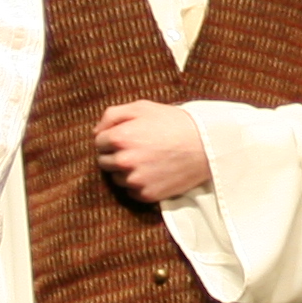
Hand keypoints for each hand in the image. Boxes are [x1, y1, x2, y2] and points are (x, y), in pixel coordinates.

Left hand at [94, 102, 212, 204]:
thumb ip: (113, 115)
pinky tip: (153, 173)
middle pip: (104, 162)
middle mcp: (124, 160)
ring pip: (116, 179)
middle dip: (115, 155)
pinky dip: (138, 184)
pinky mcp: (146, 194)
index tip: (127, 137)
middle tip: (136, 149)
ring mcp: (135, 180)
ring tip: (146, 161)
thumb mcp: (143, 107)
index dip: (111, 138)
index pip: (98, 142)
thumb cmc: (174, 122)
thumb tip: (95, 132)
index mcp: (120, 137)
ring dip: (125, 171)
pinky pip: (131, 192)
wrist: (206, 145)